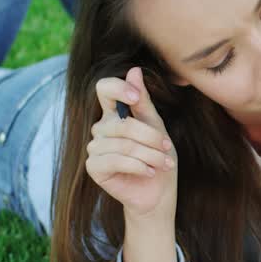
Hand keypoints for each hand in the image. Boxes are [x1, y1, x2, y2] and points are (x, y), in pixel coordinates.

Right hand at [85, 67, 177, 220]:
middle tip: (167, 148)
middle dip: (150, 137)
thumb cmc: (158, 156)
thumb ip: (143, 100)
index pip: (104, 89)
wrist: (157, 191)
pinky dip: (138, 166)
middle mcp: (100, 128)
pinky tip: (150, 172)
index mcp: (114, 113)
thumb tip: (133, 70)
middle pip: (122, 123)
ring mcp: (95, 148)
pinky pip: (115, 160)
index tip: (136, 96)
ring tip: (163, 163)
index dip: (117, 88)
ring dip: (149, 155)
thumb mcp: (156, 126)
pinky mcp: (93, 167)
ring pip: (122, 144)